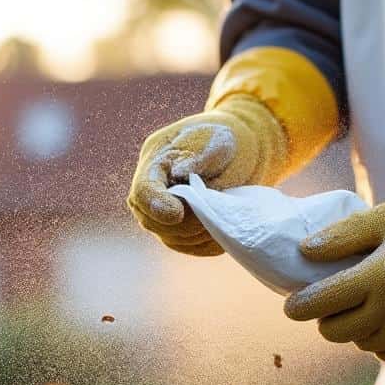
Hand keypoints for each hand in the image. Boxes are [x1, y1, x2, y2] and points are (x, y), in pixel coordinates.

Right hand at [127, 95, 287, 255]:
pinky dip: (207, 243)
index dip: (156, 205)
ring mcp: (164, 213)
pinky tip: (225, 229)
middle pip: (152, 221)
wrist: (240, 146)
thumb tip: (180, 173)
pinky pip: (188, 246)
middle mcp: (153, 191)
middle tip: (215, 208)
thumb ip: (199, 156)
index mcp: (155, 162)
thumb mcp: (217, 139)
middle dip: (184, 222)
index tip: (177, 213)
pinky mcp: (180, 229)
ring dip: (199, 233)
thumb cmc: (226, 137)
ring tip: (224, 213)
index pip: (143, 191)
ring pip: (171, 238)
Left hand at [283, 188, 384, 366]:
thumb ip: (343, 234)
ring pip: (360, 343)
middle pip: (335, 331)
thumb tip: (303, 252)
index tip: (293, 305)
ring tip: (371, 303)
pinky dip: (381, 341)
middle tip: (336, 300)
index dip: (299, 306)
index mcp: (381, 275)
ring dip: (356, 328)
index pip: (321, 302)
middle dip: (327, 317)